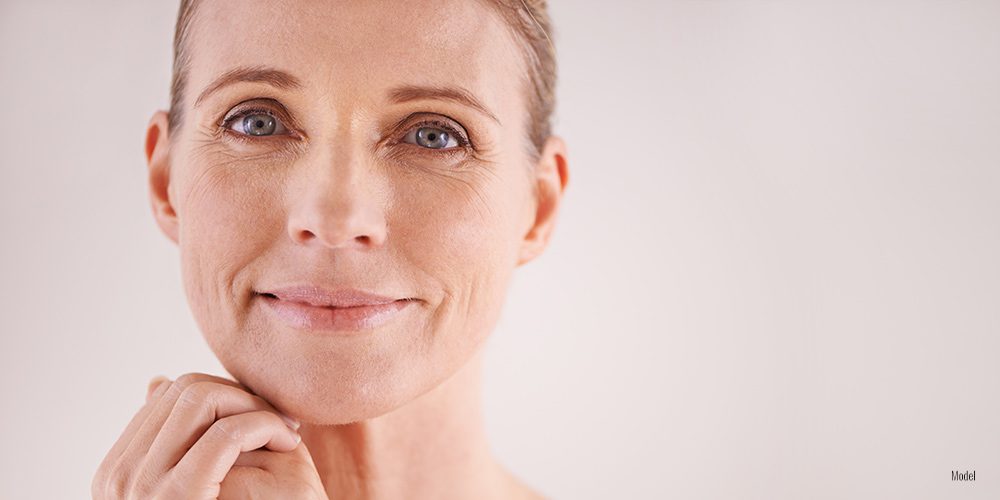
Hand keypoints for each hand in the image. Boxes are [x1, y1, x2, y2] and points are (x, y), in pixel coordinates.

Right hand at [93, 373, 327, 498]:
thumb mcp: (188, 483)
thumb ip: (170, 442)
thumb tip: (156, 385)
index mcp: (117, 474)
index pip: (170, 395)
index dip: (224, 395)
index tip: (260, 415)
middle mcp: (119, 479)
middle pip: (186, 391)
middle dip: (240, 395)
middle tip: (280, 420)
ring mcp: (141, 490)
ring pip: (202, 398)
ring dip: (254, 406)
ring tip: (285, 431)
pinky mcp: (178, 496)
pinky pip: (225, 434)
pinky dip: (263, 425)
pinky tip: (288, 441)